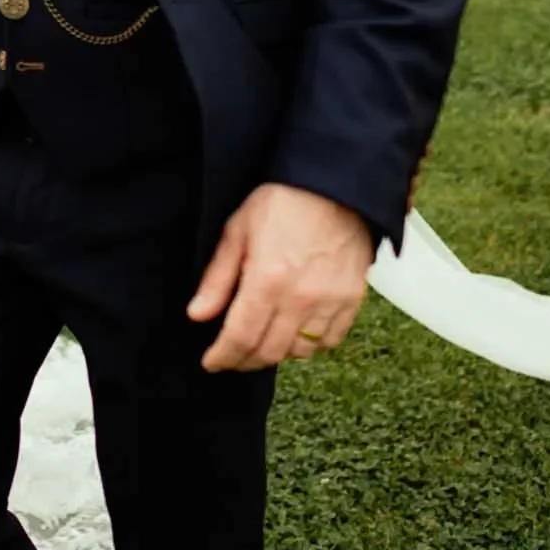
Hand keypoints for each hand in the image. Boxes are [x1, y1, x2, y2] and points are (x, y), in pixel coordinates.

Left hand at [188, 183, 373, 371]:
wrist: (334, 187)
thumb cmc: (283, 203)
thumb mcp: (237, 231)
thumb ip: (218, 278)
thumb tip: (198, 314)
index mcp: (267, 279)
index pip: (240, 337)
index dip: (222, 356)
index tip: (212, 362)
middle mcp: (300, 298)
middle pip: (269, 351)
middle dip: (245, 360)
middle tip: (232, 357)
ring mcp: (330, 301)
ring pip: (300, 351)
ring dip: (276, 353)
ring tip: (261, 342)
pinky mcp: (352, 300)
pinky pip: (329, 340)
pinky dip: (310, 345)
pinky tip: (295, 334)